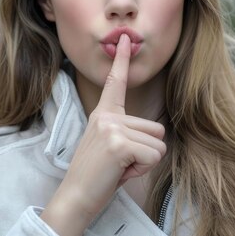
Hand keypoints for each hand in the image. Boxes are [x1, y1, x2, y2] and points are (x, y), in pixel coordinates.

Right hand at [41, 34, 166, 234]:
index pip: (114, 83)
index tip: (126, 40)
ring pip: (158, 144)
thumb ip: (124, 131)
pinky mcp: (119, 143)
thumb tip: (155, 135)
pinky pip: (154, 156)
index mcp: (103, 114)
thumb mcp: (107, 144)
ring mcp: (113, 128)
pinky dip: (143, 170)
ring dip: (145, 161)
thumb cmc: (95, 174)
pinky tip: (122, 172)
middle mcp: (107, 116)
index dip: (122, 61)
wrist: (76, 196)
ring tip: (120, 167)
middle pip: (156, 128)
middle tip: (121, 161)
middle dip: (147, 150)